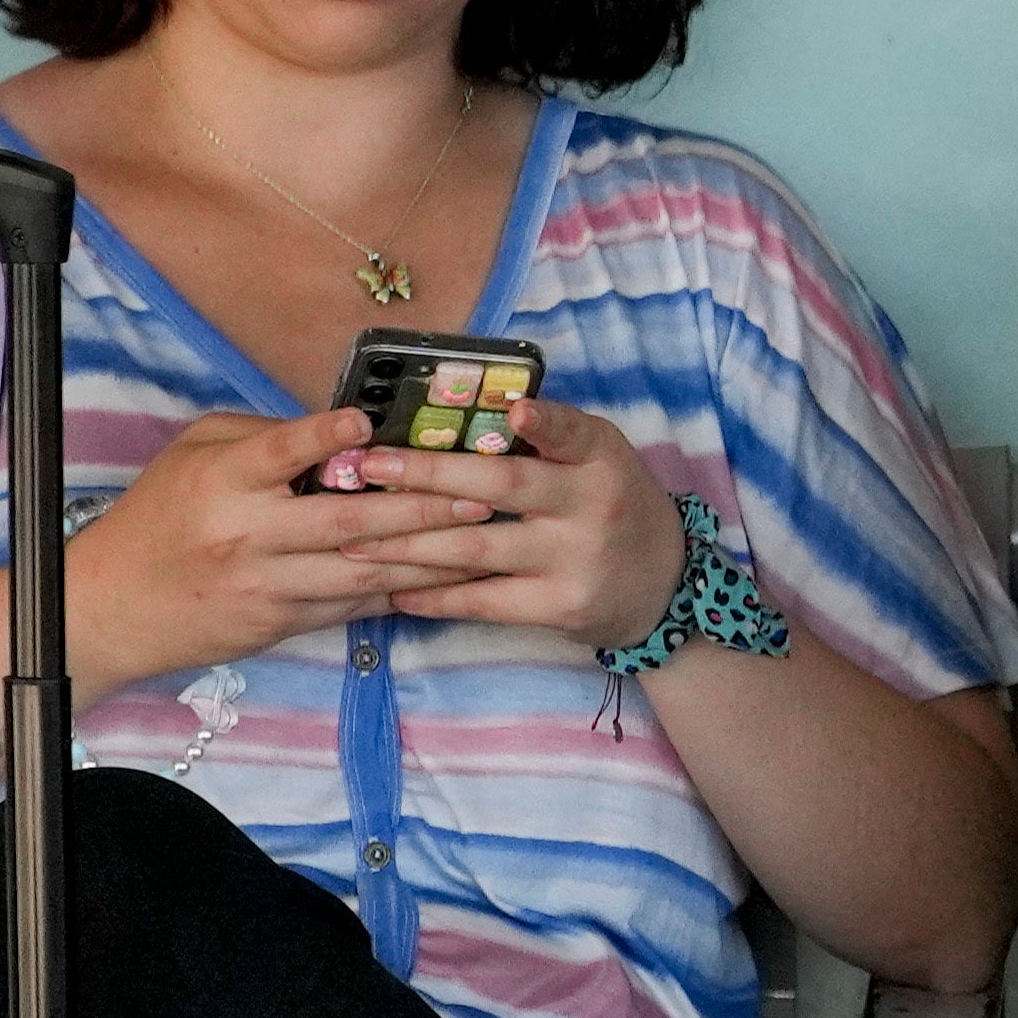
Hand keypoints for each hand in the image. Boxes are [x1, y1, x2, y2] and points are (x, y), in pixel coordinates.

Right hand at [65, 406, 487, 689]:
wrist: (111, 608)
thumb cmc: (158, 518)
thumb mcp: (194, 456)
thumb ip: (261, 438)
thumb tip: (339, 431)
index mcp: (223, 481)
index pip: (280, 452)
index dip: (326, 436)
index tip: (370, 421)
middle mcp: (247, 533)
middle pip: (347, 520)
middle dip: (420, 507)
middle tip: (479, 492)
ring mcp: (267, 584)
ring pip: (362, 569)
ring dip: (429, 555)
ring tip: (482, 536)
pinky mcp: (280, 622)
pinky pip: (352, 603)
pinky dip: (400, 590)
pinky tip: (445, 579)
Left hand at [314, 399, 695, 656]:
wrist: (663, 584)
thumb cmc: (610, 504)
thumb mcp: (600, 457)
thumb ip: (548, 437)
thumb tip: (463, 414)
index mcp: (600, 458)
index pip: (573, 432)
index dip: (544, 422)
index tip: (514, 411)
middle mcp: (592, 506)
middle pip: (502, 486)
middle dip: (427, 474)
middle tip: (369, 467)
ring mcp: (576, 560)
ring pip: (478, 549)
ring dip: (409, 543)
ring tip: (355, 541)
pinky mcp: (561, 606)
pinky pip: (485, 602)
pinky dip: (435, 597)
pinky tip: (395, 590)